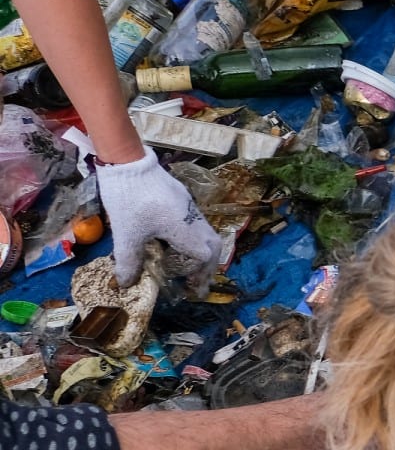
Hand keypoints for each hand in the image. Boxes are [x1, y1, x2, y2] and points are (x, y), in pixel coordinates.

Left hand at [93, 146, 222, 284]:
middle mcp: (193, 218)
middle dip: (208, 265)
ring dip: (201, 252)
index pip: (204, 255)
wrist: (128, 162)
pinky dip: (193, 238)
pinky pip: (196, 223)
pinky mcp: (181, 198)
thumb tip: (126, 284)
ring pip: (205, 233)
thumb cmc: (129, 199)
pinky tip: (174, 241)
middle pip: (212, 245)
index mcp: (184, 229)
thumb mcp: (126, 234)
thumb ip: (128, 261)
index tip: (191, 287)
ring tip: (186, 264)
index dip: (200, 273)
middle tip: (196, 279)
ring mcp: (189, 207)